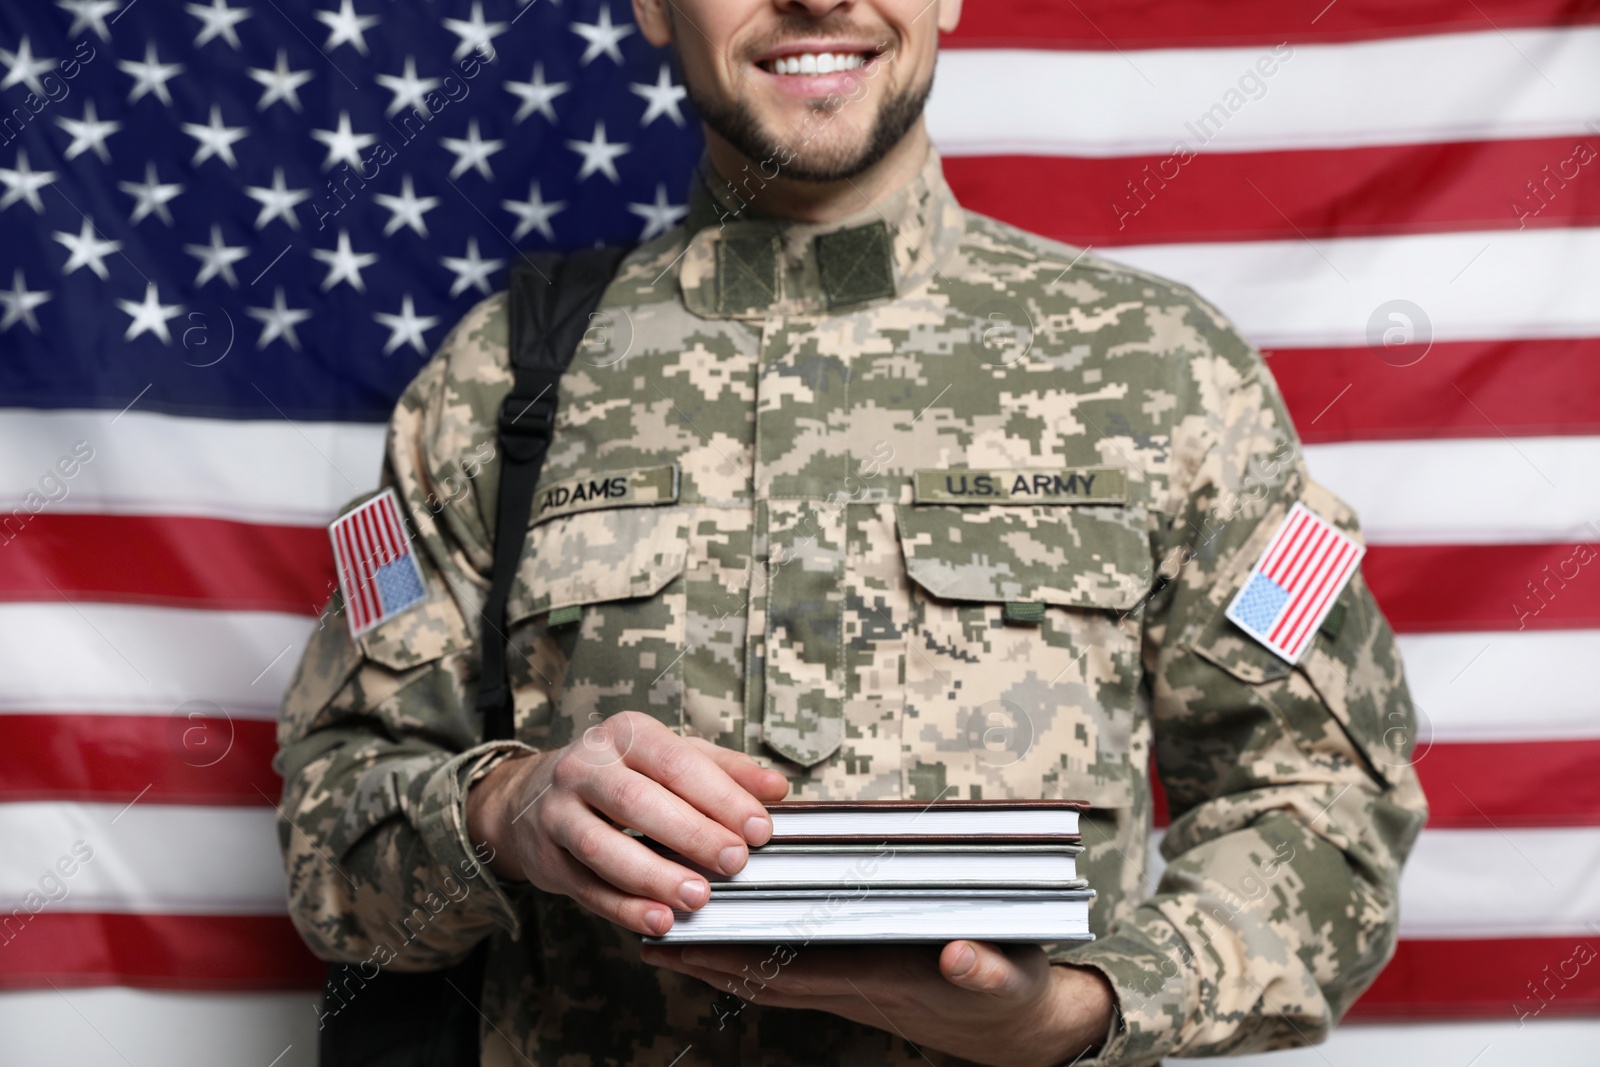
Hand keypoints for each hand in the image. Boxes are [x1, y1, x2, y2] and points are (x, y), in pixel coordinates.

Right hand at [466, 711, 789, 936]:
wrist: (536, 795)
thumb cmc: (623, 773)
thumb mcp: (672, 757)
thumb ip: (725, 770)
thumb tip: (777, 788)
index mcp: (625, 734)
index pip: (676, 762)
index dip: (720, 796)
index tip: (760, 828)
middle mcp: (584, 767)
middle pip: (637, 802)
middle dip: (691, 834)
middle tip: (735, 862)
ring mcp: (558, 813)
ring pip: (602, 847)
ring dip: (654, 876)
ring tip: (698, 897)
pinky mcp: (546, 858)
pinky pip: (586, 887)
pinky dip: (623, 908)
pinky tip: (659, 920)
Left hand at [639, 941, 1113, 1066]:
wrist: (1020, 1029)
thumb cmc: (1010, 995)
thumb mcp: (1008, 979)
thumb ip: (984, 967)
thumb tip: (959, 955)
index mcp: (879, 981)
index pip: (794, 972)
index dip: (737, 959)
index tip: (688, 944)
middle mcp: (854, 984)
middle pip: (765, 973)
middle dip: (706, 958)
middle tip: (650, 932)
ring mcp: (853, 980)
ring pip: (774, 969)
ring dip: (722, 953)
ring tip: (671, 928)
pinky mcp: (861, 972)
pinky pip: (797, 962)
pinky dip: (758, 949)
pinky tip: (735, 928)